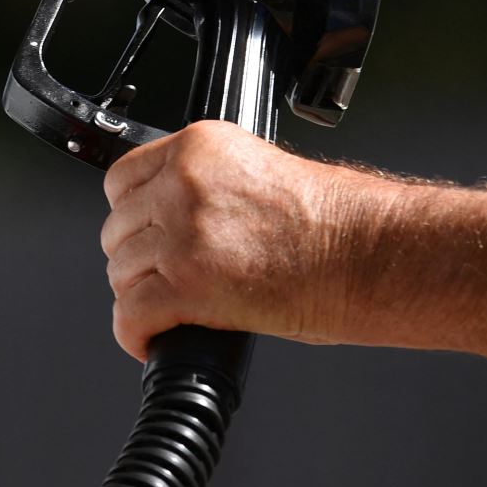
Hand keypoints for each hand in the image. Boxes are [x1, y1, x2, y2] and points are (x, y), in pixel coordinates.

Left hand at [101, 120, 367, 359]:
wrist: (370, 252)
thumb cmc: (337, 221)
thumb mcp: (257, 172)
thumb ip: (207, 185)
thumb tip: (171, 217)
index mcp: (200, 146)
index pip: (122, 179)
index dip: (131, 216)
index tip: (144, 235)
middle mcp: (184, 183)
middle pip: (117, 229)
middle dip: (138, 260)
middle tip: (166, 279)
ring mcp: (182, 232)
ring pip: (120, 273)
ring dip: (142, 297)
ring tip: (171, 311)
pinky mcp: (188, 283)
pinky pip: (131, 315)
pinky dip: (137, 335)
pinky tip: (154, 340)